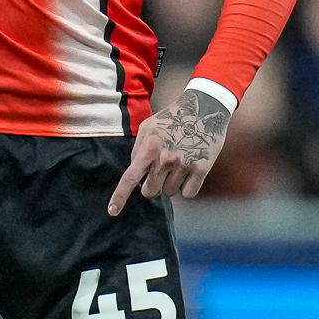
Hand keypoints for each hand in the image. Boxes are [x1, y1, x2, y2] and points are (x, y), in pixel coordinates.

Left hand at [110, 85, 233, 214]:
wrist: (205, 108)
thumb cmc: (173, 117)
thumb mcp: (148, 127)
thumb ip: (138, 150)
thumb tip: (135, 173)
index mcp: (150, 148)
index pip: (131, 178)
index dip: (120, 196)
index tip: (113, 211)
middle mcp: (166, 159)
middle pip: (150, 191)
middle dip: (152, 185)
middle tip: (161, 171)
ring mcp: (184, 165)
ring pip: (170, 192)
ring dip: (171, 184)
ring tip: (178, 165)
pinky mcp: (202, 169)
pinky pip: (188, 193)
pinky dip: (187, 187)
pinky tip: (190, 171)